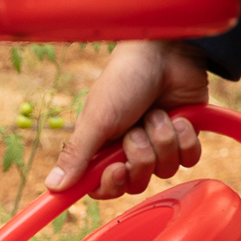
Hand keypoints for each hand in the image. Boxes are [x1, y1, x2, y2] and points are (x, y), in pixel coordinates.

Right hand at [45, 41, 212, 197]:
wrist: (167, 53)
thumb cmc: (125, 79)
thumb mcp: (96, 118)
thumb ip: (76, 155)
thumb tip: (52, 187)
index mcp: (103, 146)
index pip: (104, 187)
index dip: (112, 185)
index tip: (117, 170)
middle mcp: (130, 149)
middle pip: (137, 182)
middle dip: (141, 155)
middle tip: (137, 129)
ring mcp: (158, 144)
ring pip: (166, 170)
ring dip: (162, 139)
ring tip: (157, 113)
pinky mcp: (184, 138)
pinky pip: (189, 159)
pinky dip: (185, 138)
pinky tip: (179, 117)